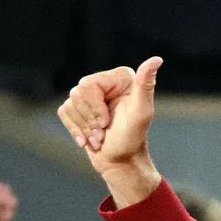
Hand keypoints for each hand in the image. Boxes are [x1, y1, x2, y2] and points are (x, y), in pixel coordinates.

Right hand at [58, 57, 163, 204]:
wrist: (121, 162)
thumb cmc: (132, 138)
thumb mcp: (141, 112)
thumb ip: (146, 85)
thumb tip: (157, 59)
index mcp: (121, 78)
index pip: (89, 85)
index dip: (95, 107)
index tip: (107, 122)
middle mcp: (105, 82)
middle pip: (77, 93)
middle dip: (90, 119)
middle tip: (104, 132)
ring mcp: (90, 95)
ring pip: (70, 103)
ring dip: (84, 127)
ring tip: (99, 138)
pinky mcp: (78, 107)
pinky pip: (63, 112)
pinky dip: (75, 130)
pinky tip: (89, 140)